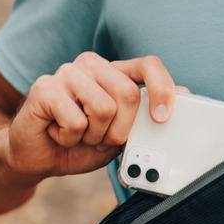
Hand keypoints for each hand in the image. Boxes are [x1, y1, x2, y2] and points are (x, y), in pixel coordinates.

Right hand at [4, 52, 178, 178]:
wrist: (40, 157)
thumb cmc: (82, 144)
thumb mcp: (121, 136)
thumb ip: (146, 118)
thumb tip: (182, 95)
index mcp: (115, 73)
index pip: (148, 66)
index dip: (161, 89)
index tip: (162, 118)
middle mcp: (93, 66)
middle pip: (128, 93)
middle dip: (120, 130)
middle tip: (101, 138)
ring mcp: (67, 72)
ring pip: (104, 108)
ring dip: (94, 136)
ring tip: (79, 135)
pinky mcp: (44, 87)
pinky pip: (76, 121)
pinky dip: (71, 139)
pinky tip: (59, 134)